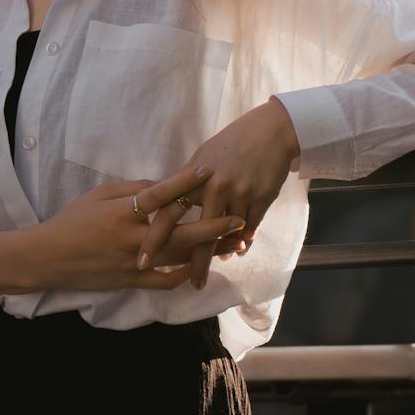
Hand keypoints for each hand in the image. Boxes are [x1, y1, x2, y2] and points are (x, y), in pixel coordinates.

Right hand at [33, 162, 248, 294]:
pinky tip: (200, 267)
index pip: (158, 194)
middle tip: (238, 217)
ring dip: (207, 251)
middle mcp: (131, 238)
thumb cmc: (72, 220)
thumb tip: (162, 184)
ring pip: (178, 258)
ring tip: (231, 244)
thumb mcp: (98, 195)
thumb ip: (131, 189)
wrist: (48, 257)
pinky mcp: (131, 282)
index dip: (184, 182)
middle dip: (211, 225)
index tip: (208, 170)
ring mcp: (133, 263)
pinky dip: (184, 275)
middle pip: (179, 232)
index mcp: (121, 212)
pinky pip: (163, 282)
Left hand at [134, 99, 299, 290]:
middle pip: (196, 232)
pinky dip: (244, 242)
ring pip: (225, 235)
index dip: (153, 237)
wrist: (272, 130)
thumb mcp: (203, 156)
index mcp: (193, 175)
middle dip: (191, 261)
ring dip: (218, 255)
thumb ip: (186, 181)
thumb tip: (169, 202)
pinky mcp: (261, 198)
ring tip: (207, 276)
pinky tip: (238, 251)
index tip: (142, 260)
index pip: (167, 210)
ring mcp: (239, 193)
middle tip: (188, 284)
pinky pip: (250, 228)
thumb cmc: (233, 141)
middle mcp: (214, 186)